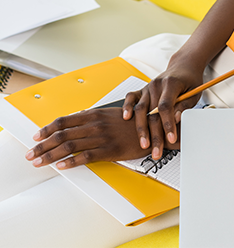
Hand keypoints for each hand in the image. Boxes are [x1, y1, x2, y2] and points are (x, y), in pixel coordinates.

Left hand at [25, 108, 150, 168]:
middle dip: (43, 145)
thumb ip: (92, 117)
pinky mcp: (110, 149)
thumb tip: (74, 121)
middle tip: (31, 153)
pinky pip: (86, 157)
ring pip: (69, 146)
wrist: (154, 129)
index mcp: (95, 114)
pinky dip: (71, 162)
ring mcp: (102, 137)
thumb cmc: (133, 123)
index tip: (36, 136)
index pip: (64, 121)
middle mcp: (96, 124)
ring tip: (40, 162)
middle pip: (62, 135)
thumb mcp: (111, 114)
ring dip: (51, 155)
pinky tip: (61, 166)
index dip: (47, 129)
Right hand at [122, 62, 202, 158]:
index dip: (168, 124)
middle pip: (152, 112)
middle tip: (156, 151)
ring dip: (141, 129)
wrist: (183, 66)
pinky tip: (125, 118)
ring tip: (143, 144)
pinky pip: (131, 98)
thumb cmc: (190, 80)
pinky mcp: (142, 90)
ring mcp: (148, 87)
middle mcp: (157, 85)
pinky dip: (126, 107)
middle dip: (154, 134)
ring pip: (140, 109)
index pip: (166, 107)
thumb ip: (184, 105)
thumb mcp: (194, 92)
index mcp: (171, 84)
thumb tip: (176, 119)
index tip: (171, 139)